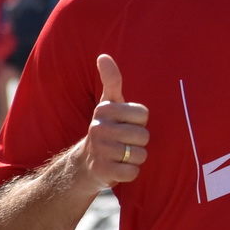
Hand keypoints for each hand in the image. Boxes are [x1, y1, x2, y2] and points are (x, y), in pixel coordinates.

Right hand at [78, 53, 148, 192]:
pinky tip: (118, 167)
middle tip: (124, 142)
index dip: (139, 122)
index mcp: (104, 109)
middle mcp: (98, 127)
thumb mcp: (109, 103)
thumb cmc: (106, 128)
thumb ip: (111, 80)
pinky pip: (133, 172)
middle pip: (143, 135)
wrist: (86, 163)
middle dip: (138, 142)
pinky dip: (130, 172)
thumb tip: (103, 56)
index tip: (126, 124)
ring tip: (121, 155)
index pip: (143, 114)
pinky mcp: (103, 170)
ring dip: (135, 158)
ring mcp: (100, 149)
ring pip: (140, 154)